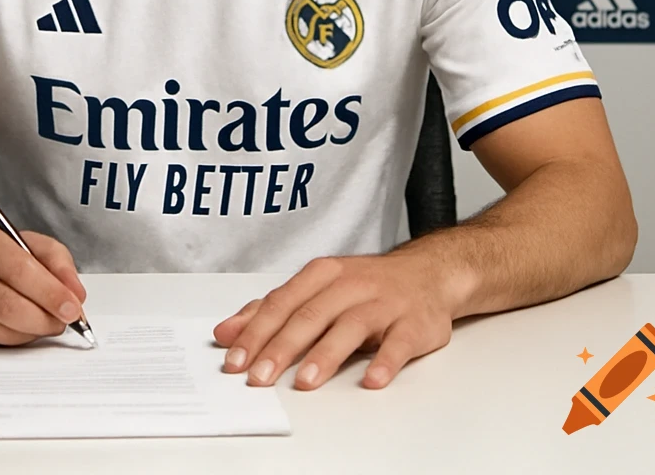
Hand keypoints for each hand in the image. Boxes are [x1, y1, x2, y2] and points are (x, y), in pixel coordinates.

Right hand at [0, 207, 86, 344]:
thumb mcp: (18, 238)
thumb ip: (53, 259)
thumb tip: (74, 293)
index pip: (15, 266)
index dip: (48, 291)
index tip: (72, 307)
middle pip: (4, 303)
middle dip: (42, 318)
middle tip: (62, 321)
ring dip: (28, 332)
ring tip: (42, 323)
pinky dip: (6, 340)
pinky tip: (14, 327)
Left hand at [213, 251, 454, 390]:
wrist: (428, 273)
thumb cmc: (365, 285)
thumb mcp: (316, 289)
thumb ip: (271, 310)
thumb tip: (226, 333)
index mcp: (322, 274)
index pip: (282, 303)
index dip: (256, 332)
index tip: (235, 359)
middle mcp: (350, 284)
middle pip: (310, 315)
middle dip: (282, 347)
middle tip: (259, 377)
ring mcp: (383, 303)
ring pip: (350, 327)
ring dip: (326, 355)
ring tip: (306, 381)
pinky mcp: (412, 323)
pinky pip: (398, 343)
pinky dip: (385, 361)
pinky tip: (372, 380)